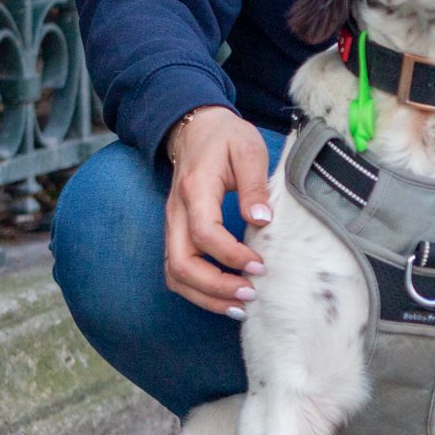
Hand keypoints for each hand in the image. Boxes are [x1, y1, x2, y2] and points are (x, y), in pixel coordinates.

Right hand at [161, 105, 272, 316]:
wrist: (196, 128)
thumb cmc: (225, 138)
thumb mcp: (248, 150)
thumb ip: (255, 185)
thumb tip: (262, 220)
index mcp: (195, 190)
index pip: (204, 233)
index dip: (231, 256)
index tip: (259, 266)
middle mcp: (176, 213)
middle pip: (180, 264)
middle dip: (215, 287)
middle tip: (250, 294)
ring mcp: (172, 226)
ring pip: (175, 274)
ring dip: (205, 296)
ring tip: (240, 306)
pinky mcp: (176, 234)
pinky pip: (177, 271)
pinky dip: (198, 291)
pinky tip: (225, 298)